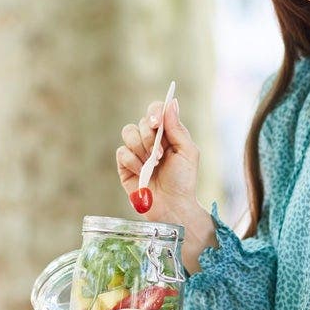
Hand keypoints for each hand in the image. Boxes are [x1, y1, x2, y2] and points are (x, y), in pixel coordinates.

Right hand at [116, 97, 199, 224]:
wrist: (172, 206)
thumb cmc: (183, 181)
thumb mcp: (188, 153)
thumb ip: (177, 129)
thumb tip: (171, 103)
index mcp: (168, 134)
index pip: (157, 111)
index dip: (154, 112)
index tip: (156, 122)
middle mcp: (151, 140)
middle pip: (141, 122)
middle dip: (150, 138)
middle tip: (159, 155)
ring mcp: (137, 152)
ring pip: (128, 132)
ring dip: (141, 148)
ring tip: (152, 164)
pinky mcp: (125, 165)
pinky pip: (121, 152)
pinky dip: (132, 161)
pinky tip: (142, 172)